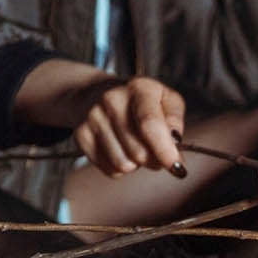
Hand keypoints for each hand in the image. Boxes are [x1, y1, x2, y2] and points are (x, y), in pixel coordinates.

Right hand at [69, 75, 188, 177]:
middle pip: (138, 152)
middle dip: (154, 160)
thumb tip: (175, 148)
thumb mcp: (165, 99)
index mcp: (139, 88)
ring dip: (135, 164)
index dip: (164, 150)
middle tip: (156, 153)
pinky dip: (120, 168)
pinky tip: (120, 149)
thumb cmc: (141, 101)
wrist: (96, 93)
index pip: (150, 124)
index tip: (177, 167)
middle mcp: (112, 99)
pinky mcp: (81, 135)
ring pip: (123, 165)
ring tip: (134, 147)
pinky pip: (109, 169)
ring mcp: (93, 117)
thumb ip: (175, 121)